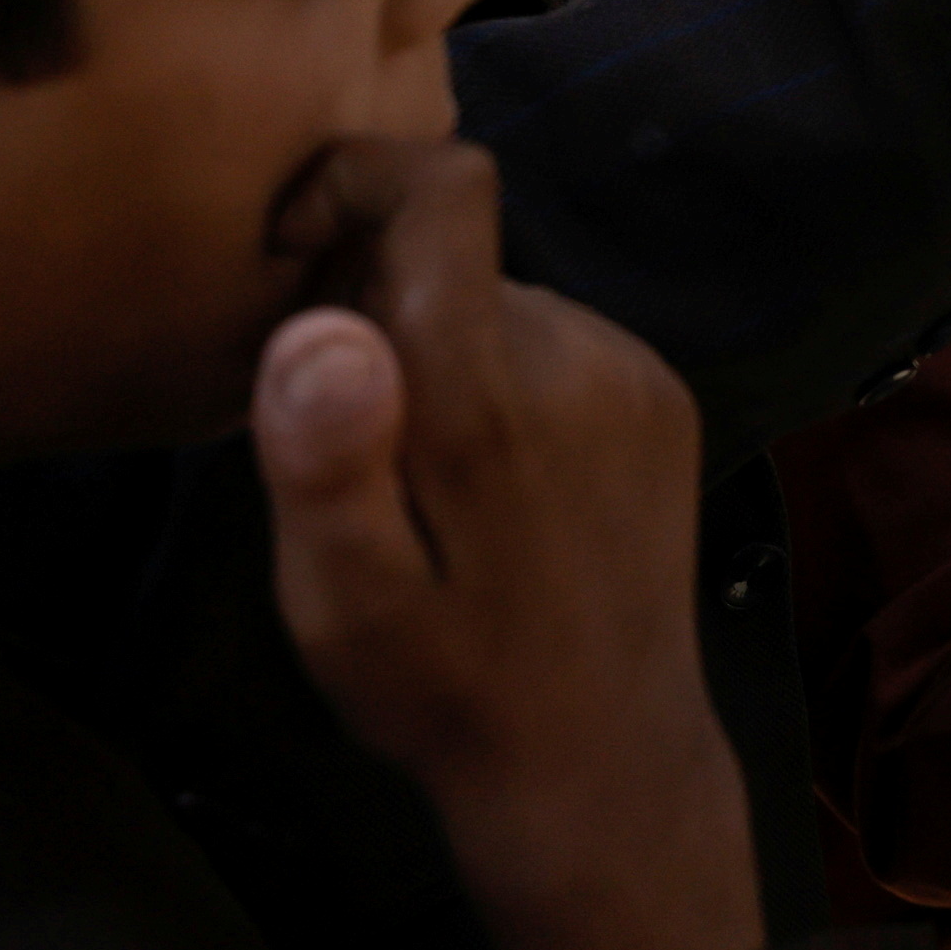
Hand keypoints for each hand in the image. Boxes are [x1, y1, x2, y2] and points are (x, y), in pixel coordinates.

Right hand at [256, 137, 758, 949]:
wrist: (601, 769)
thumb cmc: (447, 694)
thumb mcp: (347, 605)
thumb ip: (325, 460)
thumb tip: (320, 319)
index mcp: (493, 396)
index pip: (445, 192)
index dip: (355, 180)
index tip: (289, 247)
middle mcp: (582, 357)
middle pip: (452, 256)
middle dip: (372, 307)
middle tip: (330, 434)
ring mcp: (634, 374)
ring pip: (496, 302)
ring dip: (435, 354)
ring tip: (410, 484)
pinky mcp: (661, 398)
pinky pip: (550, 344)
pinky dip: (498, 381)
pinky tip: (483, 491)